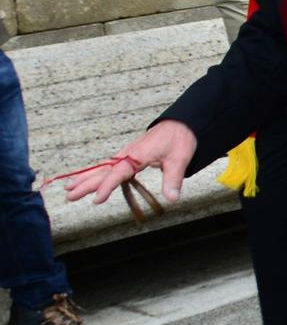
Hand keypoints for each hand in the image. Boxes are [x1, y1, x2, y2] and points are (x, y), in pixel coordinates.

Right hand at [58, 121, 196, 204]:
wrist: (180, 124)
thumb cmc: (179, 140)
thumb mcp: (179, 160)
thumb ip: (173, 180)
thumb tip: (172, 199)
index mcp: (137, 155)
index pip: (118, 173)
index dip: (106, 187)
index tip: (97, 199)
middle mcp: (127, 155)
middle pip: (103, 171)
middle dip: (86, 184)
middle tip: (69, 196)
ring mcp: (125, 155)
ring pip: (101, 168)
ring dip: (85, 178)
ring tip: (68, 189)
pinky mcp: (127, 156)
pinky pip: (107, 166)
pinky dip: (94, 173)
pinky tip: (85, 179)